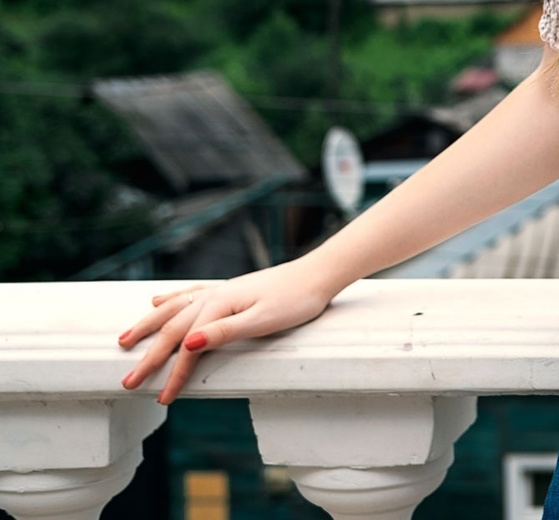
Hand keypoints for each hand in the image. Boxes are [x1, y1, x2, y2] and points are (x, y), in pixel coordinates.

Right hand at [116, 260, 339, 404]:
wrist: (317, 275)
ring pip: (173, 309)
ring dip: (148, 326)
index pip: (187, 347)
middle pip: (172, 328)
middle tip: (128, 381)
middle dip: (149, 356)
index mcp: (219, 305)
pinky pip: (188, 295)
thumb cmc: (295, 300)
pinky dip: (169, 301)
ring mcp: (220, 291)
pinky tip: (156, 302)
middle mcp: (213, 295)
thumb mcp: (263, 320)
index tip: (161, 400)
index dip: (173, 375)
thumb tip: (188, 343)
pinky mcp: (229, 290)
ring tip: (123, 340)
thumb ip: (225, 331)